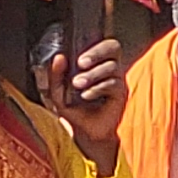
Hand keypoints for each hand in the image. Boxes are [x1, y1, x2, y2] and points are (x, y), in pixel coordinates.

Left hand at [52, 36, 129, 164]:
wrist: (85, 134)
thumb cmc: (75, 110)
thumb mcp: (59, 93)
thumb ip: (56, 76)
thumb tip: (59, 57)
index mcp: (97, 63)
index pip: (104, 44)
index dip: (95, 44)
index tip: (78, 54)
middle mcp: (110, 68)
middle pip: (113, 47)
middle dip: (96, 52)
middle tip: (80, 63)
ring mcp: (117, 80)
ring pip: (111, 68)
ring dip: (93, 74)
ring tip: (77, 84)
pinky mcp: (121, 95)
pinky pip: (112, 85)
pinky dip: (97, 88)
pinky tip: (86, 96)